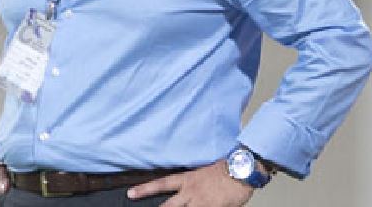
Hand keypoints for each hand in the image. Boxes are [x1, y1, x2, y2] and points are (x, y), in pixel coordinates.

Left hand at [127, 159, 253, 206]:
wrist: (240, 170)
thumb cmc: (224, 169)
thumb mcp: (203, 172)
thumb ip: (192, 183)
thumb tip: (184, 191)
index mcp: (187, 179)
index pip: (161, 184)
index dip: (145, 189)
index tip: (131, 193)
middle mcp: (191, 192)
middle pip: (168, 205)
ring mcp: (201, 202)